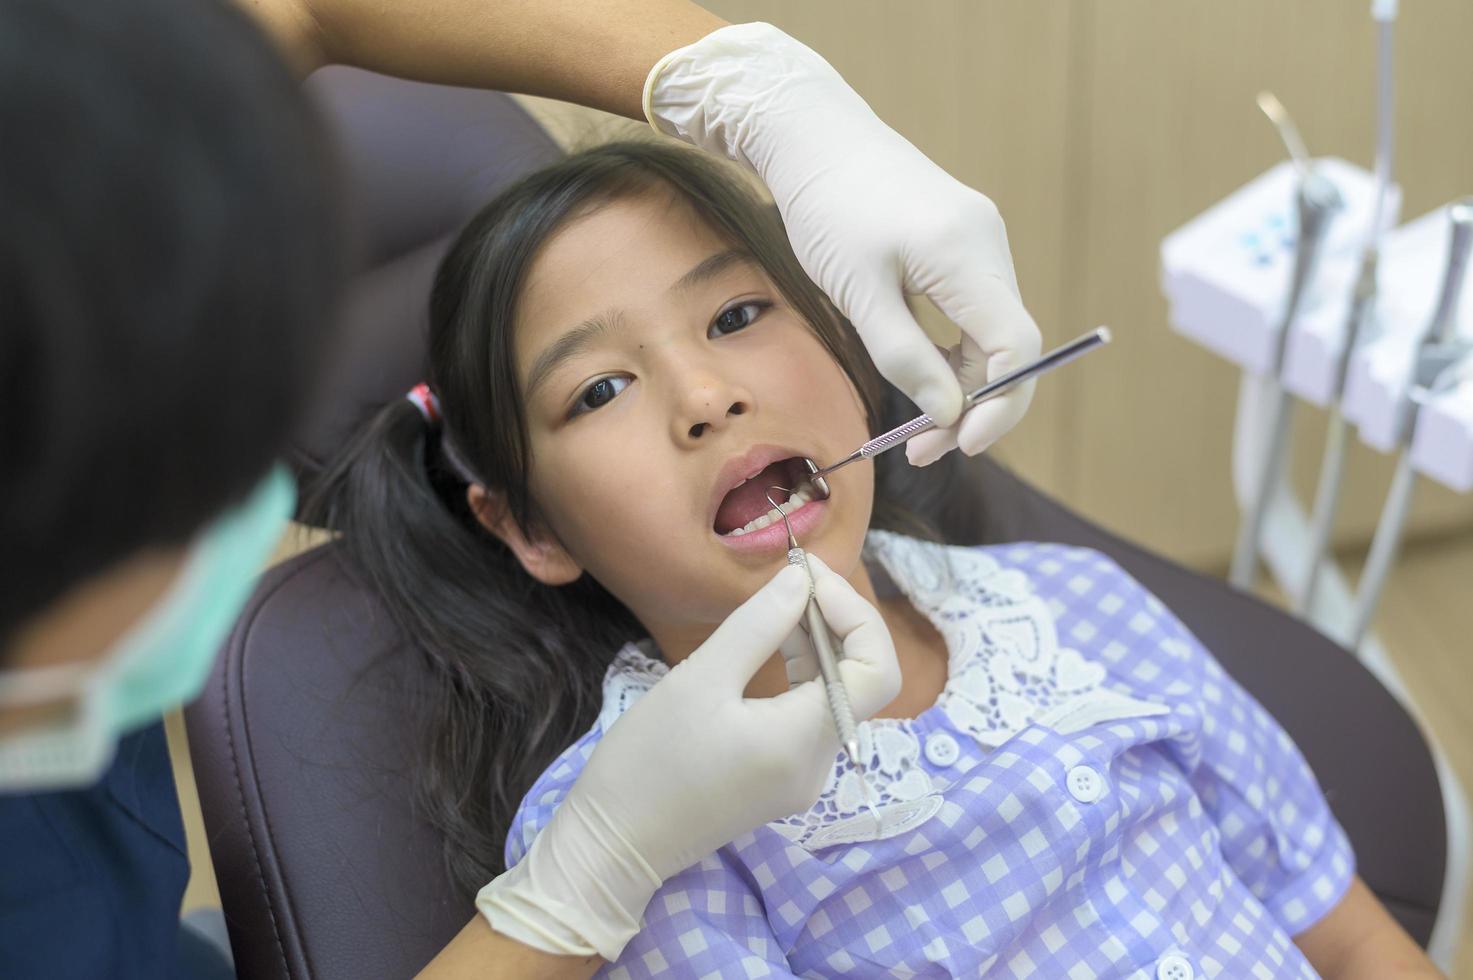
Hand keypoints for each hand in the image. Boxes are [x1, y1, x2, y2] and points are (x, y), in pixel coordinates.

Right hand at [476, 561, 899, 959]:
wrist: (613, 844)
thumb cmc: (648, 760)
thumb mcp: (699, 680)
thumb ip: (757, 626)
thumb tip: (801, 580)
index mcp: (804, 740)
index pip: (877, 672)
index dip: (857, 614)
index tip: (810, 577)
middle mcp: (819, 763)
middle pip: (861, 682)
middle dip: (838, 622)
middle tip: (793, 578)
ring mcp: (802, 777)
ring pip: (837, 697)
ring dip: (820, 645)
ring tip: (779, 603)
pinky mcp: (781, 780)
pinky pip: (811, 717)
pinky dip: (802, 674)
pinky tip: (772, 646)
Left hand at [644, 22, 1042, 464]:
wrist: (816, 137)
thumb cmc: (828, 208)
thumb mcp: (858, 292)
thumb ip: (905, 355)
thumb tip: (948, 413)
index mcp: (967, 256)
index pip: (1017, 347)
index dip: (1000, 405)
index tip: (960, 444)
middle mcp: (989, 247)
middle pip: (1010, 349)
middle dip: (976, 408)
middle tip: (923, 450)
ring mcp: (981, 244)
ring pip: (992, 336)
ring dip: (963, 388)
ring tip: (916, 431)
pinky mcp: (963, 245)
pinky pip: (975, 315)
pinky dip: (954, 356)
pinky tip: (923, 380)